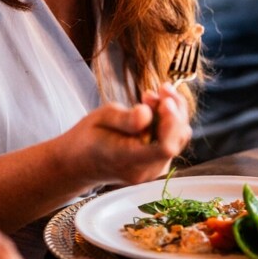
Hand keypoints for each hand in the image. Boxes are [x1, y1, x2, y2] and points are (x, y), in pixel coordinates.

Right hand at [60, 86, 190, 190]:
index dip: (171, 122)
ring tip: (150, 96)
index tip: (165, 100)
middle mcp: (146, 170)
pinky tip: (152, 108)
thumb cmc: (87, 138)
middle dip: (174, 110)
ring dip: (172, 114)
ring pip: (177, 139)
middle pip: (176, 140)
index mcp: (128, 159)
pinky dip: (167, 122)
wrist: (80, 162)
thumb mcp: (100, 119)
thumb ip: (125, 118)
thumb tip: (147, 113)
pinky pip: (171, 141)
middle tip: (160, 88)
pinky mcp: (156, 164)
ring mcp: (153, 170)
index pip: (164, 147)